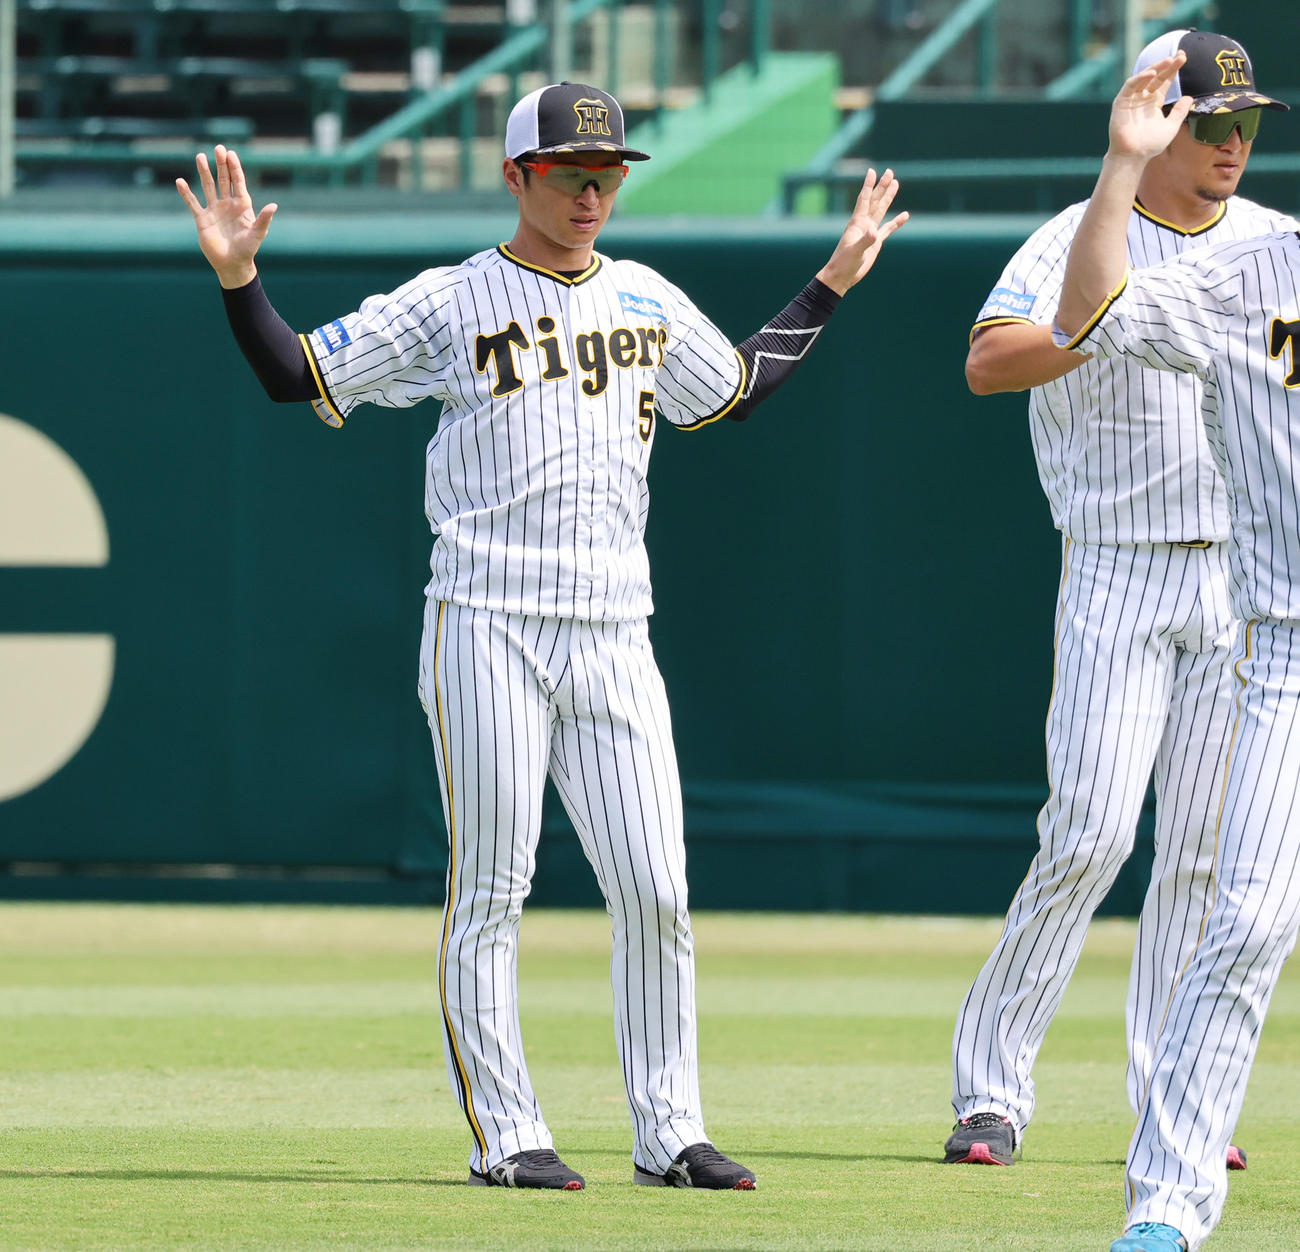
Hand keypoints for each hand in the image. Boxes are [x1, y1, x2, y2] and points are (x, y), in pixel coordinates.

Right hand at [175, 145, 277, 288]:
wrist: (232, 265)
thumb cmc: (247, 250)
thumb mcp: (257, 234)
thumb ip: (264, 219)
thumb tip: (274, 205)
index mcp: (242, 206)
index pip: (238, 182)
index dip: (235, 168)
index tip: (231, 153)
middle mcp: (228, 204)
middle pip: (223, 179)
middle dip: (221, 164)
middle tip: (218, 148)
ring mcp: (214, 210)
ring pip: (208, 186)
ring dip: (204, 172)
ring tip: (200, 156)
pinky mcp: (202, 219)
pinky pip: (193, 203)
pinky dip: (186, 193)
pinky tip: (180, 181)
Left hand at [815, 168, 908, 295]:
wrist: (842, 276)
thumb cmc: (844, 263)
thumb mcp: (855, 252)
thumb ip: (865, 241)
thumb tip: (875, 232)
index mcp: (857, 223)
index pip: (864, 200)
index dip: (868, 186)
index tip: (872, 171)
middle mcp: (864, 224)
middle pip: (875, 201)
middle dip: (882, 186)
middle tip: (890, 172)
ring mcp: (870, 232)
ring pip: (881, 210)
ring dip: (888, 197)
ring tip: (896, 184)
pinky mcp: (876, 242)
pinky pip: (888, 229)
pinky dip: (896, 222)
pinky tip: (904, 215)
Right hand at [1108, 51, 1192, 162]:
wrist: (1134, 156)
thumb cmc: (1150, 145)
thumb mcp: (1171, 126)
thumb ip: (1180, 112)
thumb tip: (1190, 97)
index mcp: (1153, 102)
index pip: (1164, 81)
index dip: (1173, 70)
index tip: (1184, 58)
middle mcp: (1142, 98)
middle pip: (1156, 77)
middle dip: (1167, 65)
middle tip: (1180, 55)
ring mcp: (1131, 100)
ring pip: (1143, 78)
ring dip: (1156, 68)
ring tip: (1169, 61)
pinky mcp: (1121, 103)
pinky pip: (1130, 86)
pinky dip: (1140, 78)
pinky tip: (1152, 74)